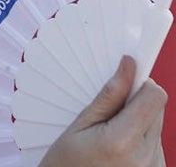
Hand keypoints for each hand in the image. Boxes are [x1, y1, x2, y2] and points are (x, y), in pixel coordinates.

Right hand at [41, 56, 166, 165]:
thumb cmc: (67, 161)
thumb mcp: (80, 124)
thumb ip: (109, 95)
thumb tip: (128, 67)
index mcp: (122, 141)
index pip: (155, 97)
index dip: (142, 83)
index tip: (130, 76)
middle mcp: (145, 157)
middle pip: (157, 109)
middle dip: (137, 102)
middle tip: (110, 110)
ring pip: (157, 124)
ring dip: (138, 121)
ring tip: (110, 134)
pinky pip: (155, 142)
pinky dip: (140, 138)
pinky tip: (119, 148)